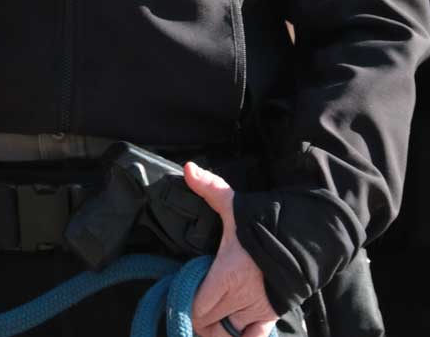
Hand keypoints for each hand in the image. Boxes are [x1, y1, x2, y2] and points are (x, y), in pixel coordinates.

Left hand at [184, 161, 278, 336]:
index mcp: (226, 275)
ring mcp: (257, 310)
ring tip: (209, 319)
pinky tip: (234, 330)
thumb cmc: (267, 223)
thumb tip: (188, 168)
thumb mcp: (235, 204)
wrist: (307, 238)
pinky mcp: (272, 315)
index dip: (186, 305)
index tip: (180, 297)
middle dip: (198, 319)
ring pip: (229, 333)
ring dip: (217, 329)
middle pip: (210, 323)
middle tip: (191, 307)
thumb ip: (209, 188)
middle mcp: (240, 298)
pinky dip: (242, 336)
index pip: (198, 307)